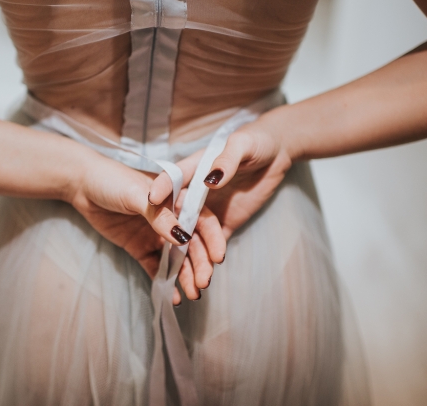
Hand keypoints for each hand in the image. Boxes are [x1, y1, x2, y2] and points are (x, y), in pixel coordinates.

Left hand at [69, 153, 225, 304]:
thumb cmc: (113, 180)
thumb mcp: (138, 195)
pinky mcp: (140, 248)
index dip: (212, 239)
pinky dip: (165, 282)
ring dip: (186, 276)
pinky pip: (156, 267)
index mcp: (177, 199)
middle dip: (200, 264)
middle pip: (192, 244)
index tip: (218, 258)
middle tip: (203, 283)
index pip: (202, 219)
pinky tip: (173, 296)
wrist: (82, 185)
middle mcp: (171, 218)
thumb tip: (183, 238)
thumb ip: (160, 216)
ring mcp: (156, 234)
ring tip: (193, 294)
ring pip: (177, 259)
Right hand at [148, 117, 293, 296]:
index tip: (149, 200)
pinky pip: (208, 246)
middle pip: (178, 218)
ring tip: (193, 285)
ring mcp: (207, 210)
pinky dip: (202, 264)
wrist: (276, 153)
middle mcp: (194, 192)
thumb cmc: (257, 142)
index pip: (172, 180)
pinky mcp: (223, 223)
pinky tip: (197, 281)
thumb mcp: (242, 145)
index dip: (160, 189)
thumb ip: (226, 160)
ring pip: (190, 238)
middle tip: (174, 263)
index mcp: (194, 170)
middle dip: (173, 242)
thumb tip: (211, 180)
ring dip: (188, 261)